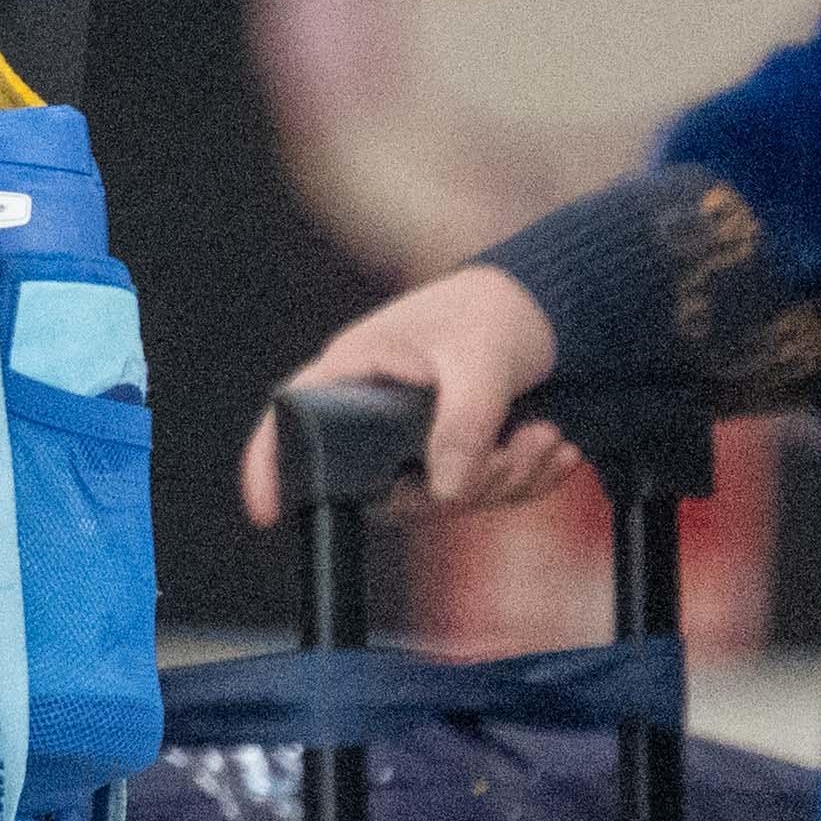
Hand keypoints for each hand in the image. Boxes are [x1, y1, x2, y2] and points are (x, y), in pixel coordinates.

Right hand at [238, 263, 571, 526]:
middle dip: (464, 484)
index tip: (265, 512)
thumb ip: (463, 423)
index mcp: (355, 373)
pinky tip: (555, 450)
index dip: (269, 467)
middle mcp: (374, 414)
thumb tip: (447, 491)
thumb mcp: (479, 358)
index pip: (291, 421)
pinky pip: (479, 496)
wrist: (551, 308)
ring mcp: (415, 442)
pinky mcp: (455, 456)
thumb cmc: (495, 311)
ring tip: (546, 436)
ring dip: (506, 480)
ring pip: (442, 499)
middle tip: (515, 450)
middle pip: (388, 490)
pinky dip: (524, 481)